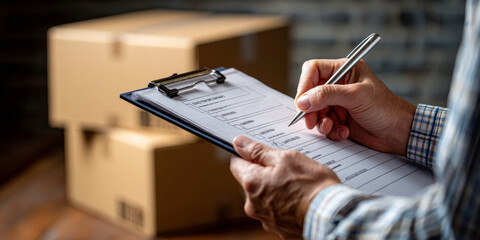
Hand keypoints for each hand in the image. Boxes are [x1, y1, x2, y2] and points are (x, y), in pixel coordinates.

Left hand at [230, 135, 339, 238]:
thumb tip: (239, 143)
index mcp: (251, 183)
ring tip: (296, 185)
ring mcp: (265, 219)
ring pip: (264, 197)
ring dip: (274, 189)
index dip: (247, 155)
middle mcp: (252, 204)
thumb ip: (259, 151)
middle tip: (286, 169)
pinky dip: (284, 204)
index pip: (236, 164)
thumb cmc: (312, 185)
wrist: (331, 215)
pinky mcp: (278, 228)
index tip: (260, 153)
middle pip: (251, 182)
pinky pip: (276, 211)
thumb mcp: (286, 158)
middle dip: (264, 173)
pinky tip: (299, 199)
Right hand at [295, 59, 415, 155]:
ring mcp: (338, 103)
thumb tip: (302, 100)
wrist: (400, 133)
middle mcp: (339, 85)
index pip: (313, 70)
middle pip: (310, 93)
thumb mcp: (355, 96)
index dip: (305, 85)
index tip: (302, 101)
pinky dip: (330, 130)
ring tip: (331, 127)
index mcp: (344, 70)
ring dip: (320, 122)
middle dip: (311, 108)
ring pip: (315, 111)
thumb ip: (327, 95)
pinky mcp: (339, 119)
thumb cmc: (386, 108)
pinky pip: (323, 124)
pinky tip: (343, 132)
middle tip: (311, 120)